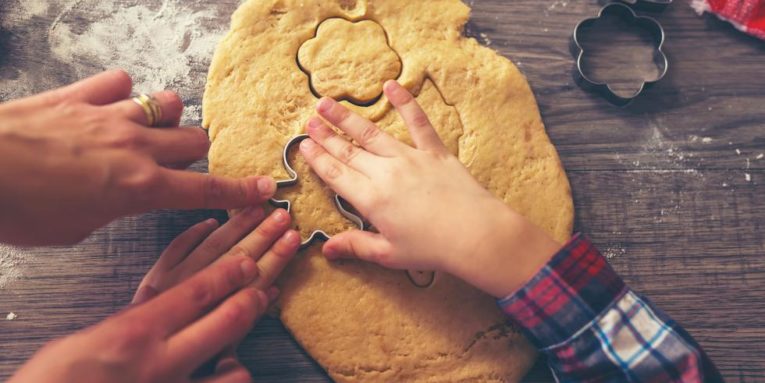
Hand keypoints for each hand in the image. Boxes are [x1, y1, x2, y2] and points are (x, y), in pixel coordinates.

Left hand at [0, 70, 276, 245]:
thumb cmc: (18, 209)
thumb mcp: (75, 230)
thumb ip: (110, 208)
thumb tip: (114, 196)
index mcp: (139, 188)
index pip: (205, 191)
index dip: (239, 192)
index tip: (263, 190)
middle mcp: (135, 147)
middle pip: (195, 142)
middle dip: (195, 154)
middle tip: (179, 164)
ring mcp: (110, 115)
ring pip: (166, 105)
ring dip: (165, 119)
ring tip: (148, 129)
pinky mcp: (81, 95)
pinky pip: (119, 83)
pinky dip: (121, 95)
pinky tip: (107, 106)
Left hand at [9, 207, 299, 382]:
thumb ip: (212, 382)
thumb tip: (241, 367)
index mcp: (170, 357)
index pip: (233, 310)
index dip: (265, 278)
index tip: (287, 253)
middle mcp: (159, 322)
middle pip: (219, 273)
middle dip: (258, 244)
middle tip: (284, 221)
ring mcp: (144, 303)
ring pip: (195, 258)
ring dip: (231, 232)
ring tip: (256, 211)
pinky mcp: (133, 294)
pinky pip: (164, 260)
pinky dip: (188, 239)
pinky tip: (209, 223)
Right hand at [299, 81, 560, 297]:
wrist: (475, 234)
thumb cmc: (432, 249)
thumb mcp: (389, 254)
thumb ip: (356, 246)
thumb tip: (326, 249)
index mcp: (371, 199)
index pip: (335, 174)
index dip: (317, 159)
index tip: (303, 145)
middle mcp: (385, 173)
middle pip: (348, 151)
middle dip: (326, 135)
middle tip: (309, 121)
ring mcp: (409, 158)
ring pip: (371, 133)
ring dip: (347, 118)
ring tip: (328, 103)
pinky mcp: (434, 151)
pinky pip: (417, 122)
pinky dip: (404, 102)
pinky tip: (391, 86)